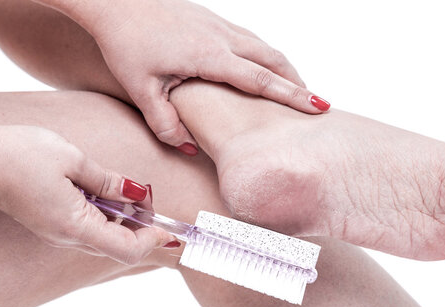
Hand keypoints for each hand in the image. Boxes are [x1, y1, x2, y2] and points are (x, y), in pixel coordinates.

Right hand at [0, 125, 177, 264]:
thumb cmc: (19, 155)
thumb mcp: (73, 160)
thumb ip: (109, 181)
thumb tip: (138, 194)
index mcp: (76, 225)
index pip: (126, 249)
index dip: (152, 241)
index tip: (169, 229)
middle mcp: (68, 237)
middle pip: (119, 246)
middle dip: (143, 229)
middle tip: (152, 203)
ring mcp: (59, 234)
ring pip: (105, 238)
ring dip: (126, 222)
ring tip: (133, 195)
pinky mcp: (53, 225)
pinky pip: (90, 229)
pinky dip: (108, 217)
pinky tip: (109, 195)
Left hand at [44, 0, 330, 152]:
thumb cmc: (126, 41)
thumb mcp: (140, 88)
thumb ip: (165, 123)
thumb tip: (189, 148)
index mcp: (210, 56)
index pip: (261, 80)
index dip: (292, 95)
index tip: (319, 106)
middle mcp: (222, 37)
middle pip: (274, 60)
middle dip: (298, 83)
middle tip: (314, 105)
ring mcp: (219, 25)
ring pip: (265, 47)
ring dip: (284, 69)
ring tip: (295, 90)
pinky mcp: (212, 20)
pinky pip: (251, 40)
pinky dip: (267, 58)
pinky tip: (262, 70)